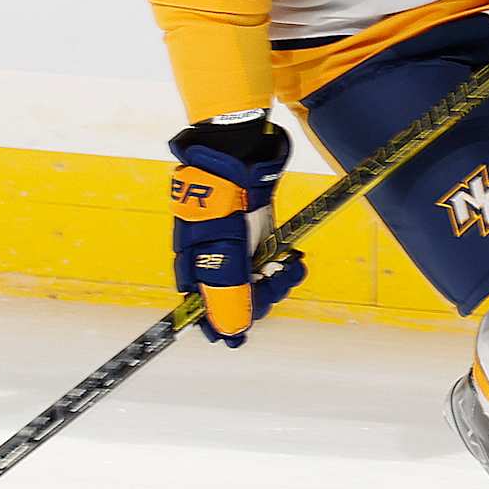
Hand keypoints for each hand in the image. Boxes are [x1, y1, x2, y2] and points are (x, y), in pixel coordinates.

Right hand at [169, 114, 306, 347]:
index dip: (222, 323)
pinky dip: (283, 265)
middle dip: (261, 295)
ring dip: (277, 281)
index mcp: (193, 261)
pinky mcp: (254, 231)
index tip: (239, 338)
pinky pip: (268, 260)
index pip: (204, 306)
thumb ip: (226, 291)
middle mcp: (210, 255)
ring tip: (295, 266)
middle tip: (283, 278)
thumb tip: (230, 334)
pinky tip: (295, 258)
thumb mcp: (223, 249)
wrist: (240, 149)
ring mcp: (233, 243)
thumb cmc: (224, 199)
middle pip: (234, 295)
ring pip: (255, 280)